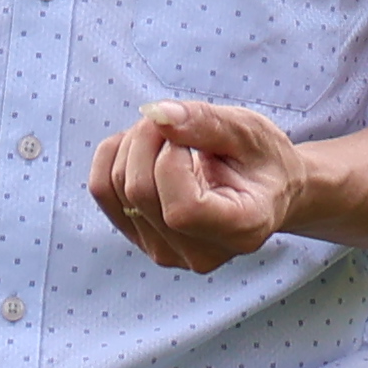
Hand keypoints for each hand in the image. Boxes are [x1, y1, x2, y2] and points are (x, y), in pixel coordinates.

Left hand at [91, 99, 318, 269]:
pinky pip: (103, 191)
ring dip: (131, 143)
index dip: (171, 159)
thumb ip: (205, 122)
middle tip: (174, 121)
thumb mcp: (248, 131)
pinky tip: (146, 148)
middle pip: (140, 192)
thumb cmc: (262, 160)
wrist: (265, 191)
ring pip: (115, 188)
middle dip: (147, 138)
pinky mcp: (143, 240)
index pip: (181, 208)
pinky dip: (114, 155)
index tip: (189, 134)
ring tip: (168, 136)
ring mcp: (168, 253)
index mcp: (240, 230)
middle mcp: (202, 254)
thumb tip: (156, 114)